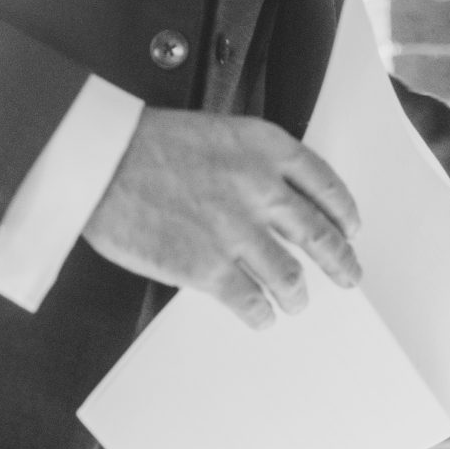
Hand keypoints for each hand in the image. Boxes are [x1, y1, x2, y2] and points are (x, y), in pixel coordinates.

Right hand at [82, 107, 361, 328]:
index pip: (325, 184)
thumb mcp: (217, 133)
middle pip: (319, 234)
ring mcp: (236, 232)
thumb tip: (276, 203)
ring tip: (296, 301)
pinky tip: (260, 315)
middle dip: (339, 261)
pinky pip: (250, 301)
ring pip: (289, 276)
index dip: (343, 212)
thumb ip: (252, 164)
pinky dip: (260, 313)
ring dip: (297, 294)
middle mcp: (261, 189)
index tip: (350, 229)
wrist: (99, 160)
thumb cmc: (146, 143)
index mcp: (266, 148)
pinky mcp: (207, 268)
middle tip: (349, 274)